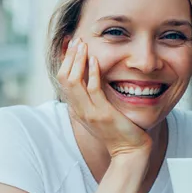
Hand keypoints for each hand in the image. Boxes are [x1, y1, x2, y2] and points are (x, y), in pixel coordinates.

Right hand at [56, 38, 151, 158]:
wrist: (129, 152)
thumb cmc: (119, 131)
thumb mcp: (100, 113)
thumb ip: (94, 97)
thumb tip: (92, 79)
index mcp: (77, 109)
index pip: (62, 81)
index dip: (65, 61)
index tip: (71, 45)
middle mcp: (78, 110)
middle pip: (63, 78)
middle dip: (69, 57)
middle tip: (77, 40)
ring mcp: (89, 113)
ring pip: (73, 81)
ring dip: (77, 60)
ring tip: (83, 45)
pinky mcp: (102, 114)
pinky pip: (93, 89)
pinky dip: (92, 72)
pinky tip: (95, 60)